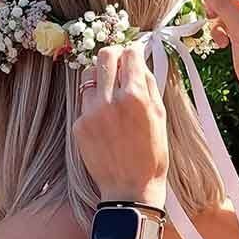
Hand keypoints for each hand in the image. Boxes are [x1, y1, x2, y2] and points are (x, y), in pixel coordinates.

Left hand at [72, 43, 168, 207]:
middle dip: (113, 55)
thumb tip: (138, 60)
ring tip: (111, 94)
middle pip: (104, 56)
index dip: (133, 50)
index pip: (129, 54)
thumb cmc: (151, 154)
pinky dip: (94, 104)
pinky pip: (85, 102)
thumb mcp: (159, 116)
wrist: (130, 189)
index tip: (134, 52)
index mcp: (135, 96)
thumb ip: (148, 84)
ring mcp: (90, 112)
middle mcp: (110, 100)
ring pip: (89, 77)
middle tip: (119, 64)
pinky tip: (105, 120)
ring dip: (101, 79)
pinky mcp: (78, 125)